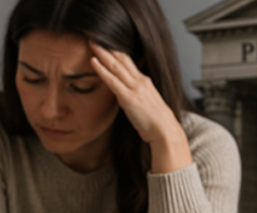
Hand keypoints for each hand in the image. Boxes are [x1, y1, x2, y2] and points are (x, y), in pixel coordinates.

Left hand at [88, 42, 191, 173]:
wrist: (165, 131)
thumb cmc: (156, 124)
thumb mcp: (145, 106)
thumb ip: (134, 99)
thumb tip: (124, 98)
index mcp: (145, 82)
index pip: (129, 62)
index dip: (117, 52)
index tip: (107, 45)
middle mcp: (140, 81)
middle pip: (122, 59)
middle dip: (109, 48)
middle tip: (96, 38)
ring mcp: (135, 88)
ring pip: (116, 65)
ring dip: (103, 53)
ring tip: (92, 43)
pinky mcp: (129, 97)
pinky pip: (112, 80)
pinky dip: (101, 70)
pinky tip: (93, 61)